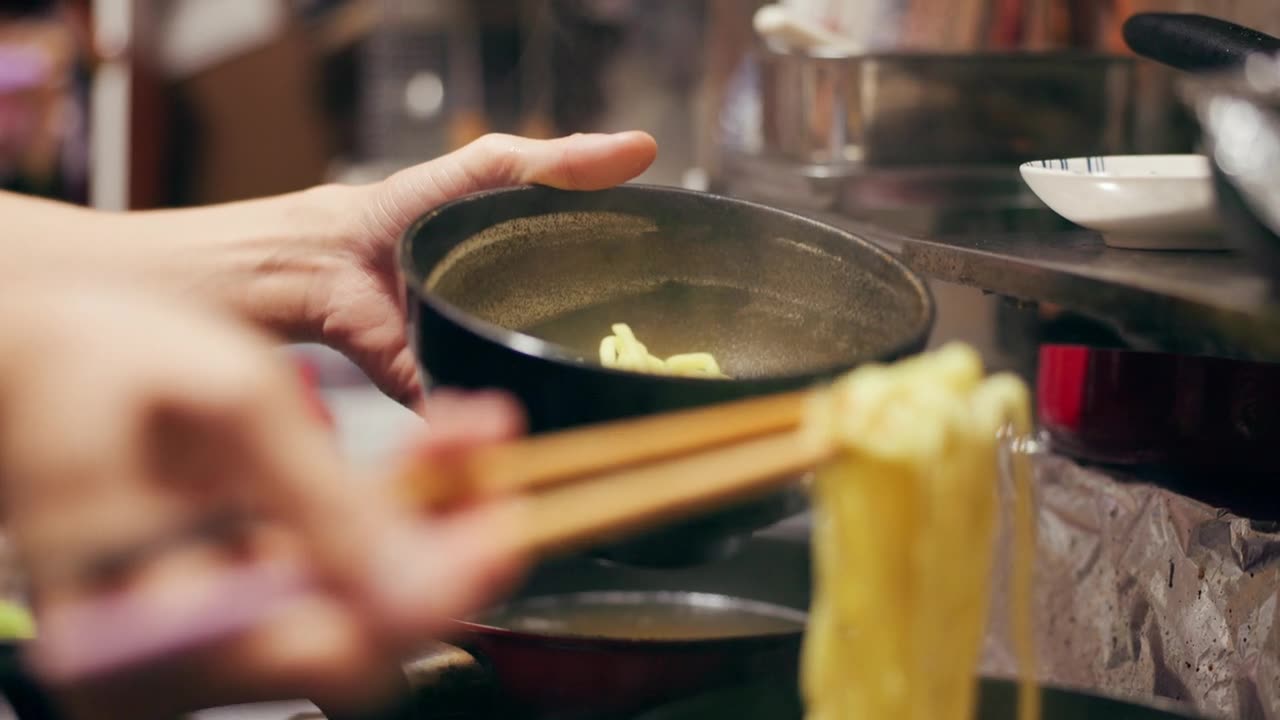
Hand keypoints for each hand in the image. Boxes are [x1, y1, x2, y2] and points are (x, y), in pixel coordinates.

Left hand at [0, 131, 655, 412]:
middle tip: (642, 183)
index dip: (569, 161)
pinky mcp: (368, 291)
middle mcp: (390, 222)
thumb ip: (386, 342)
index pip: (491, 168)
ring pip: (474, 238)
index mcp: (382, 208)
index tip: (640, 152)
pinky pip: (444, 289)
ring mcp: (382, 255)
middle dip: (569, 182)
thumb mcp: (307, 304)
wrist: (134, 292)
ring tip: (607, 246)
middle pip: (496, 189)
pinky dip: (486, 297)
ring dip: (536, 236)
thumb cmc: (199, 280)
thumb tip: (451, 400)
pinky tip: (509, 326)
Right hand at [0, 283, 524, 717]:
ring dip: (426, 523)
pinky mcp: (222, 614)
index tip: (510, 516)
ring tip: (462, 438)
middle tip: (487, 450)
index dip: (448, 585)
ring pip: (360, 608)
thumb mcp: (226, 408)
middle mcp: (177, 668)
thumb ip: (322, 504)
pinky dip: (384, 523)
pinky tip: (423, 459)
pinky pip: (329, 586)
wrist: (24, 365)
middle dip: (447, 539)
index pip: (351, 649)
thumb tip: (421, 588)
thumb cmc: (96, 367)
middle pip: (368, 634)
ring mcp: (200, 649)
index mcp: (160, 629)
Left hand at [305, 131, 656, 409]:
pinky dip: (520, 427)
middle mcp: (528, 324)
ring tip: (628, 404)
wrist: (334, 258)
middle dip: (626, 358)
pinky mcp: (460, 395)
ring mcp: (496, 363)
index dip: (653, 301)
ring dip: (581, 397)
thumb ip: (560, 161)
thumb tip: (645, 148)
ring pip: (552, 389)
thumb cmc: (410, 207)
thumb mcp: (491, 166)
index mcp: (543, 273)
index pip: (612, 292)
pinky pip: (496, 422)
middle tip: (671, 370)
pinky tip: (558, 428)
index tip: (700, 312)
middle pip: (590, 347)